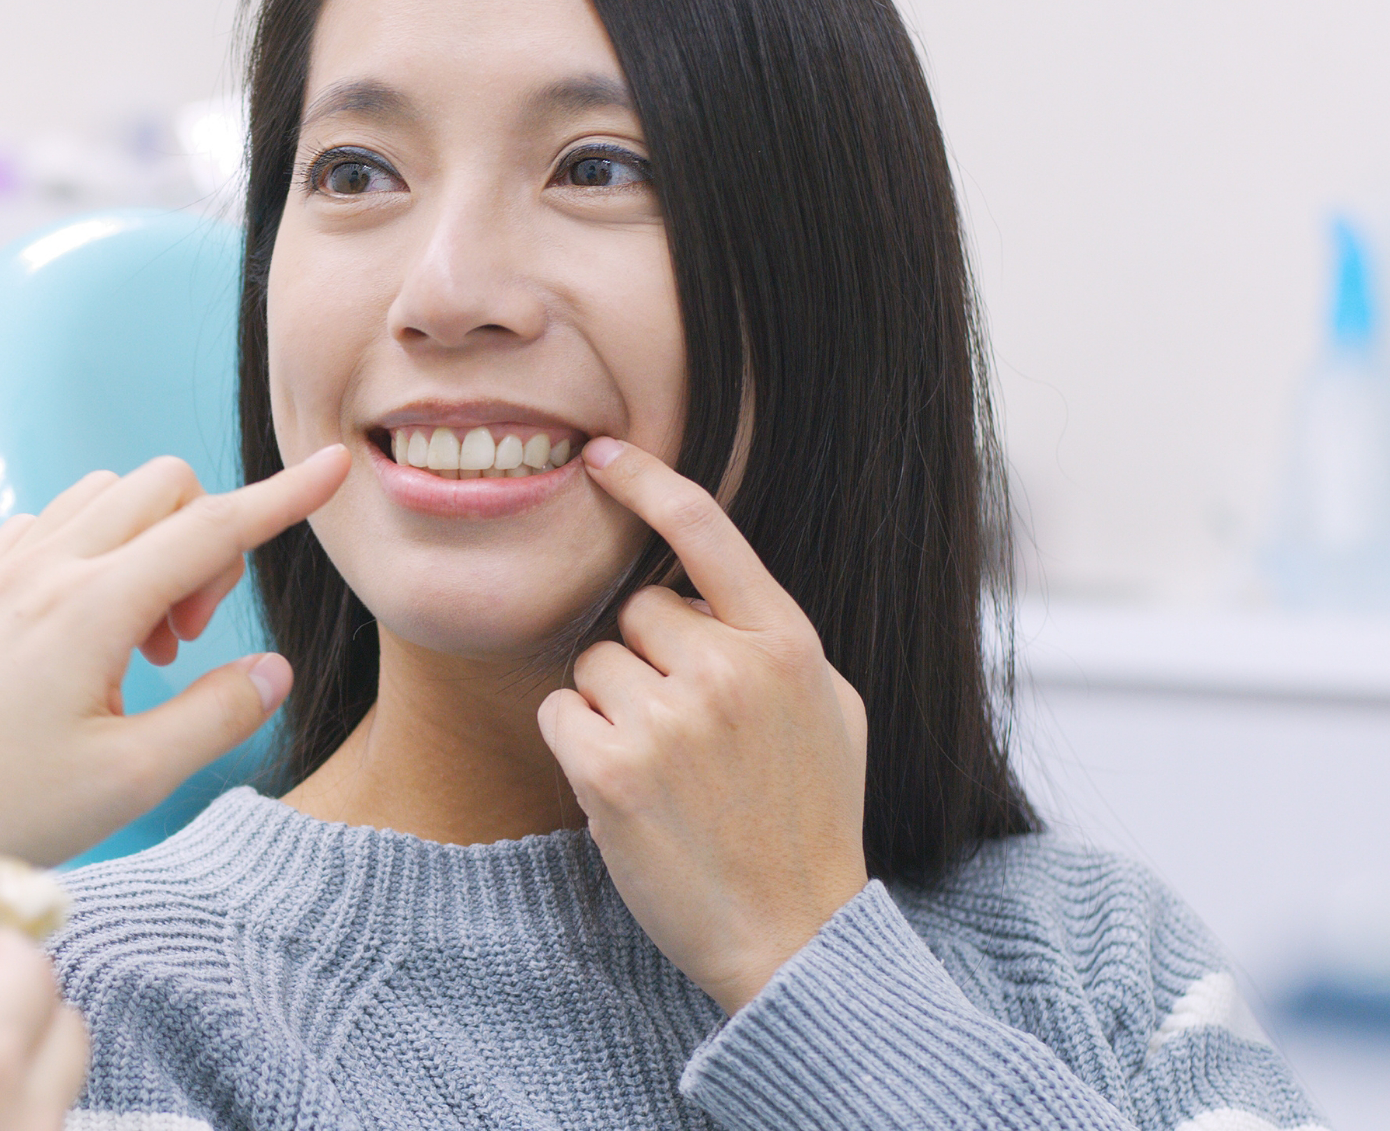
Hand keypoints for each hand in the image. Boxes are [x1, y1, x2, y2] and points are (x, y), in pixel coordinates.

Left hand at [0, 446, 351, 865]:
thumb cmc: (0, 808)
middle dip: (206, 545)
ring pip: (106, 497)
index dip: (284, 499)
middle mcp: (43, 568)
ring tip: (137, 644)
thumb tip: (272, 671)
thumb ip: (215, 715)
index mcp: (90, 608)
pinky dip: (93, 552)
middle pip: (163, 488)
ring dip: (148, 545)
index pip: (214, 527)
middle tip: (185, 643)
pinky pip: (52, 525)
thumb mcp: (131, 779)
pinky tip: (84, 634)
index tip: (334, 469)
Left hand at [536, 437, 869, 1013]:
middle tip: (684, 734)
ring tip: (664, 771)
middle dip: (643, 661)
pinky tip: (625, 791)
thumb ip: (774, 641)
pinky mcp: (611, 770)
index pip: (707, 532)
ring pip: (591, 665)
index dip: (647, 483)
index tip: (600, 455)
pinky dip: (577, 747)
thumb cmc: (810, 822)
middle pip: (635, 613)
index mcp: (788, 645)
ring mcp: (669, 719)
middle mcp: (730, 669)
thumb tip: (712, 590)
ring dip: (610, 709)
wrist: (793, 936)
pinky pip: (560, 714)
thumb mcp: (829, 711)